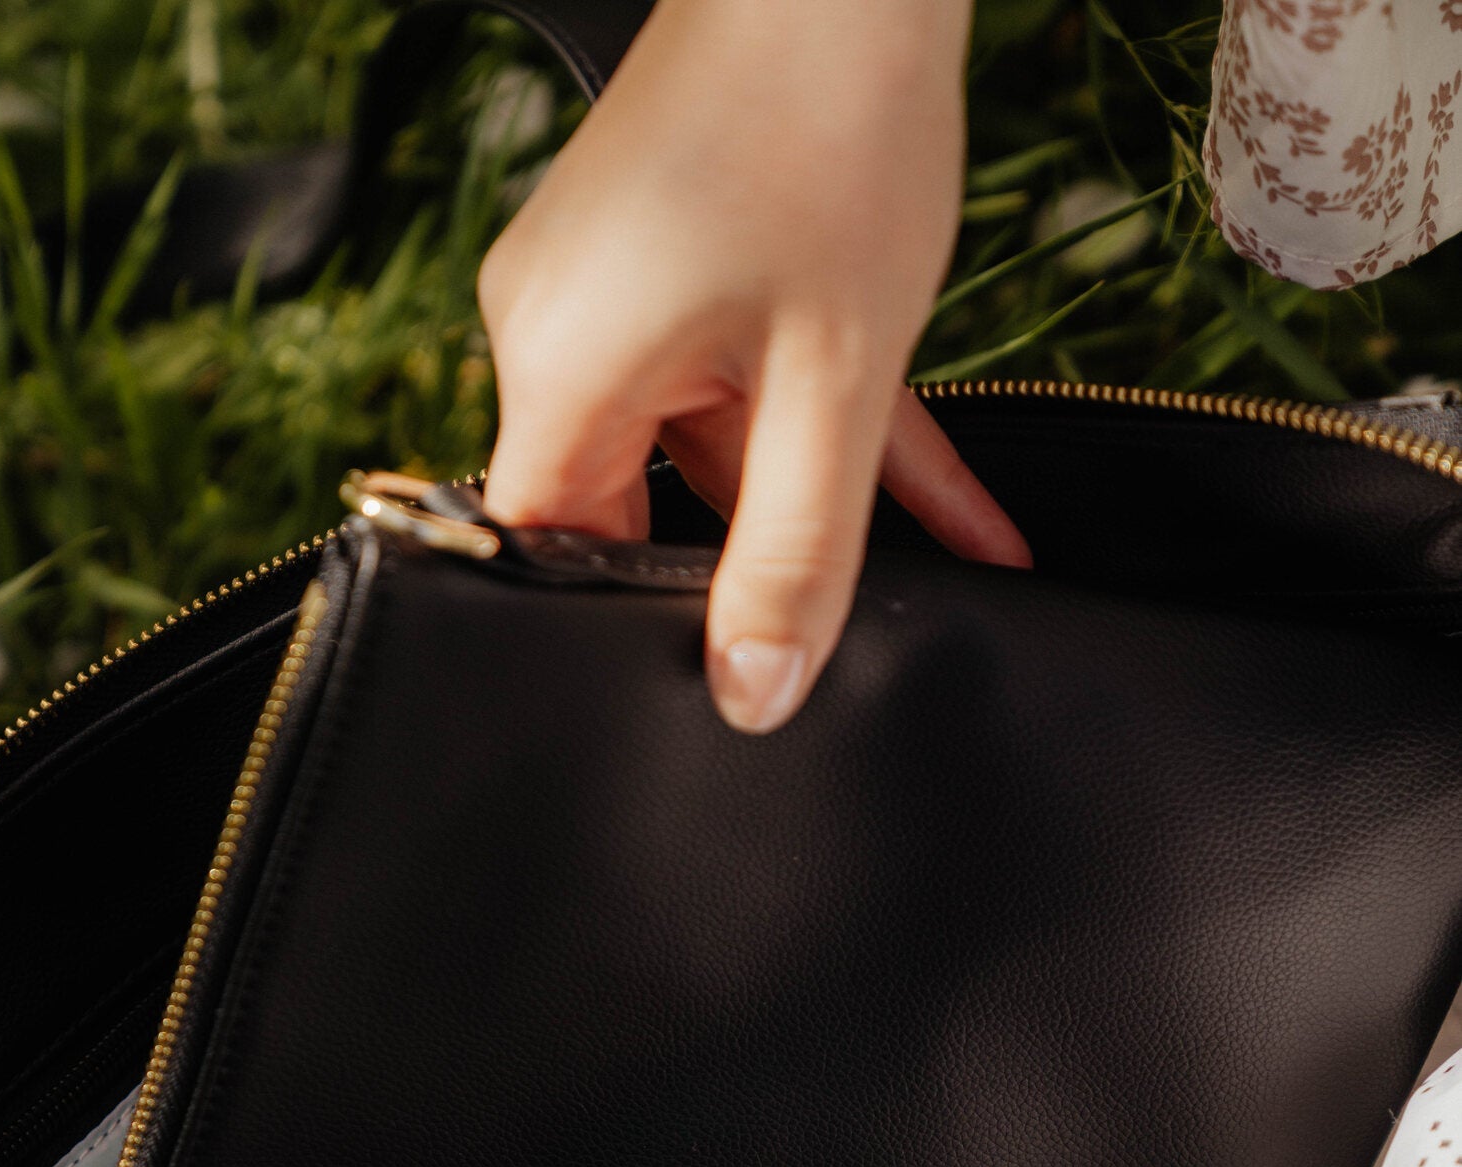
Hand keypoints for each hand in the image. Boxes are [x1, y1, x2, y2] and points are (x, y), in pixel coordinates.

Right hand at [479, 0, 1030, 734]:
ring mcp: (602, 286)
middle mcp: (552, 329)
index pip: (552, 557)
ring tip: (952, 551)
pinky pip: (728, 376)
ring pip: (705, 442)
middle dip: (753, 558)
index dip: (632, 628)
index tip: (720, 678)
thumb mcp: (836, 380)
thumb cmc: (837, 127)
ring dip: (818, 489)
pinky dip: (821, 425)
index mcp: (559, 368)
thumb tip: (753, 699)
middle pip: (632, 505)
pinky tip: (948, 504)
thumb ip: (796, 553)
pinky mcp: (655, 253)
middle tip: (850, 622)